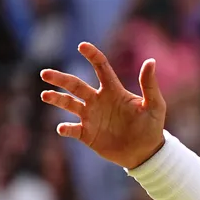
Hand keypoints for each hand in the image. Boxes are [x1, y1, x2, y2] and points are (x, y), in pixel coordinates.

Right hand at [41, 43, 166, 169]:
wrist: (145, 153)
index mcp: (113, 91)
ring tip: (45, 95)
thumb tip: (151, 61)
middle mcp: (97, 100)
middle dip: (60, 78)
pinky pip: (72, 129)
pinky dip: (66, 128)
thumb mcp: (155, 106)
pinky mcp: (87, 134)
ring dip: (56, 99)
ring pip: (68, 104)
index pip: (100, 68)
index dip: (92, 56)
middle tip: (45, 74)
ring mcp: (90, 117)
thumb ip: (149, 85)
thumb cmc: (152, 127)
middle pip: (75, 85)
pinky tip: (63, 128)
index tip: (82, 46)